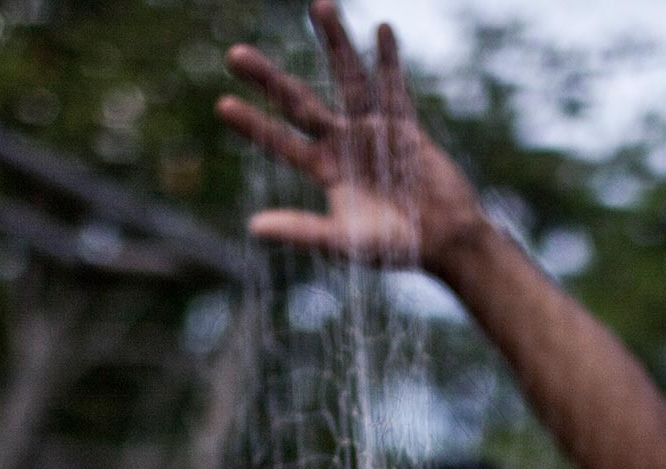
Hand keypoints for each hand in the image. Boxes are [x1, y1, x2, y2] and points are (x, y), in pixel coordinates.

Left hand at [216, 2, 488, 272]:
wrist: (443, 240)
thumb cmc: (393, 247)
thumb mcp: (344, 243)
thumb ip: (304, 231)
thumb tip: (254, 227)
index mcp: (323, 169)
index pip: (280, 142)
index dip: (253, 126)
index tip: (222, 105)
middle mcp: (341, 142)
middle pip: (299, 103)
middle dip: (269, 80)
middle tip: (234, 54)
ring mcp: (372, 129)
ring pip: (348, 79)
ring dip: (334, 44)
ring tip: (319, 5)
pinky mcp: (404, 125)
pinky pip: (395, 88)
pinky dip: (389, 60)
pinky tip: (381, 30)